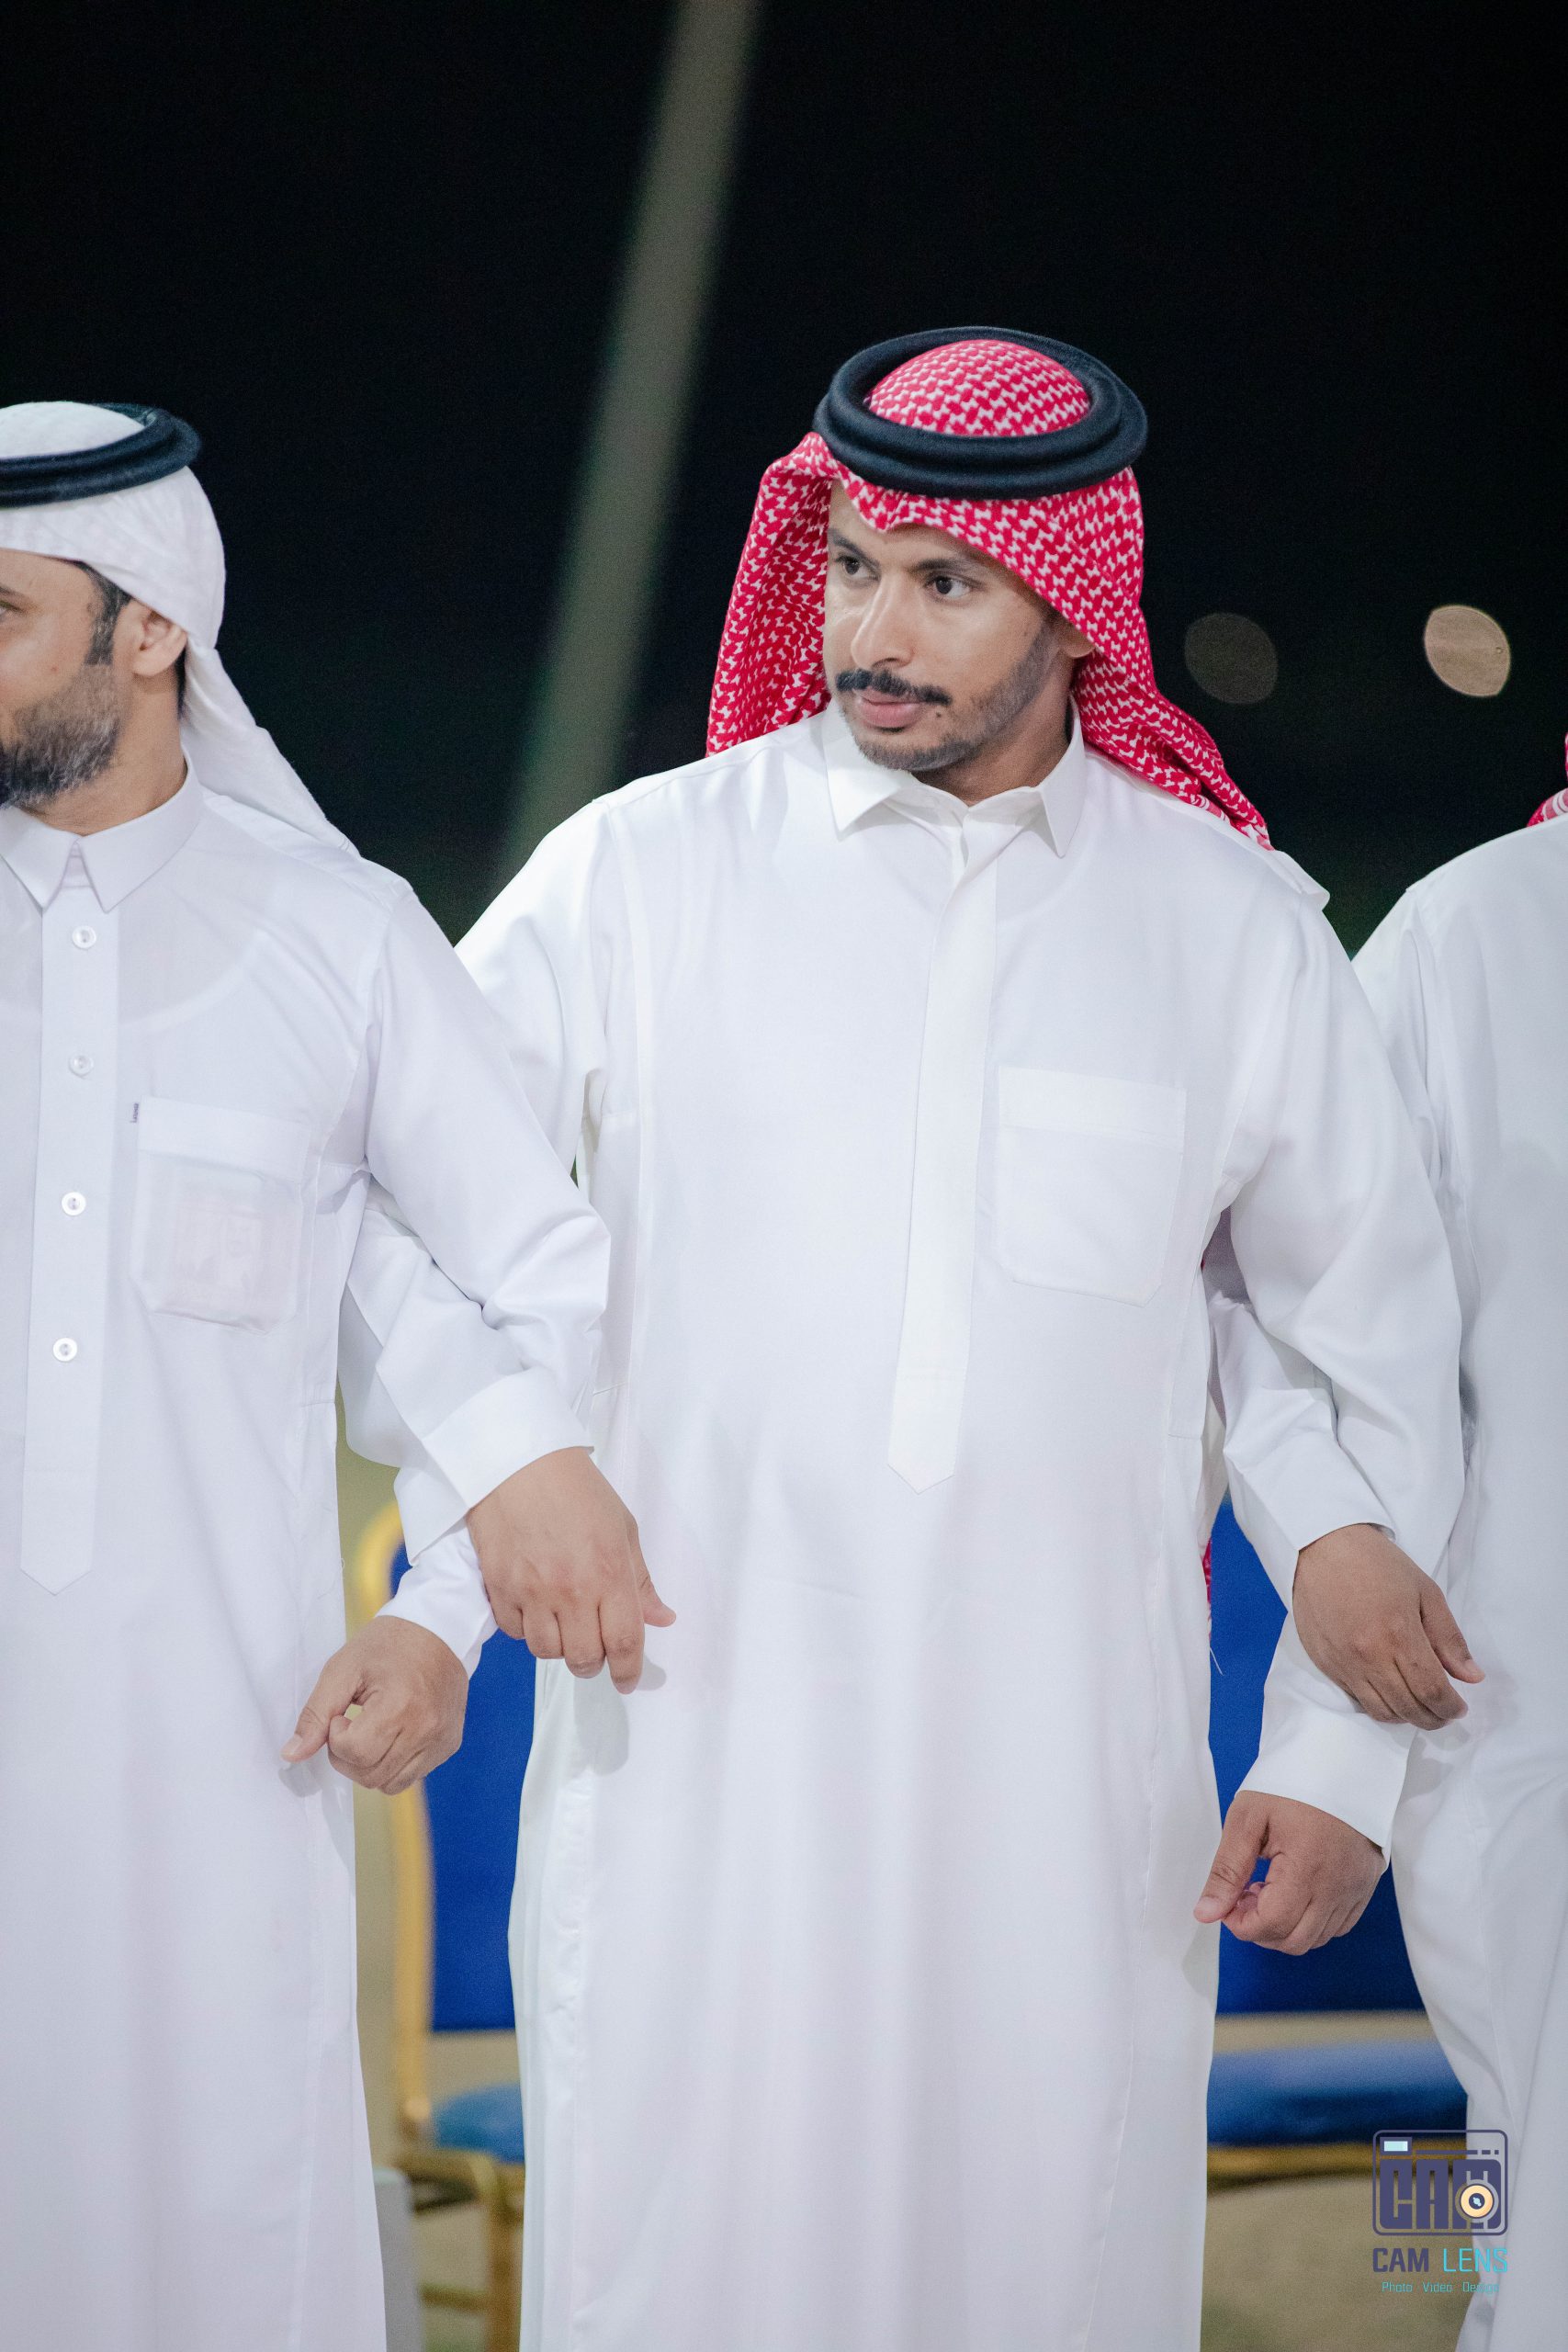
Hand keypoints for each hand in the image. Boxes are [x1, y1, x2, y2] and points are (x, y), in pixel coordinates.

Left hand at [282, 1616, 467, 1792]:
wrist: (439, 1629)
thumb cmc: (388, 1644)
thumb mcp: (343, 1669)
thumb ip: (316, 1714)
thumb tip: (292, 1754)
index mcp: (401, 1705)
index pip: (355, 1752)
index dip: (337, 1736)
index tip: (343, 1713)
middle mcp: (427, 1729)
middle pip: (370, 1775)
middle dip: (348, 1755)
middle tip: (352, 1723)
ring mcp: (441, 1740)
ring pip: (390, 1784)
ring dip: (369, 1765)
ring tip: (371, 1730)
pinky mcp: (449, 1745)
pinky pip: (411, 1776)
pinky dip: (393, 1764)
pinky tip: (391, 1735)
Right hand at [467, 1446, 674, 1694]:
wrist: (517, 1464)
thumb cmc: (578, 1490)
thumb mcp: (623, 1528)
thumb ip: (640, 1580)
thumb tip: (662, 1619)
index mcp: (609, 1573)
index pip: (624, 1642)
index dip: (629, 1670)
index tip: (627, 1679)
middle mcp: (572, 1590)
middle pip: (584, 1658)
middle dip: (593, 1663)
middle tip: (594, 1650)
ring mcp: (532, 1592)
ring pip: (547, 1652)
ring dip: (559, 1648)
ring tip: (563, 1626)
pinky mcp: (499, 1589)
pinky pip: (515, 1633)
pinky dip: (527, 1630)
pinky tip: (534, 1609)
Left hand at [1194, 1789, 1382, 1952]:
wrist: (1341, 1759)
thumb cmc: (1293, 1783)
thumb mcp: (1248, 1817)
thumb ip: (1226, 1869)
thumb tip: (1206, 1913)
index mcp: (1305, 1868)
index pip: (1269, 1925)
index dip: (1240, 1922)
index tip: (1229, 1898)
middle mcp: (1337, 1888)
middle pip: (1294, 1941)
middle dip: (1261, 1928)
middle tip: (1247, 1891)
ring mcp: (1356, 1889)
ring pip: (1317, 1938)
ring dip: (1286, 1926)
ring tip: (1272, 1885)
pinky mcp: (1366, 1886)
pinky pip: (1339, 1925)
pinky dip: (1312, 1921)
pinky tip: (1297, 1890)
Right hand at [1292, 1523, 1482, 1728]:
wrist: (1322, 1547)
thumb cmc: (1377, 1564)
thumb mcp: (1425, 1592)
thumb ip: (1449, 1638)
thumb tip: (1471, 1677)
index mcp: (1399, 1634)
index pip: (1431, 1690)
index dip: (1451, 1707)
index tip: (1460, 1707)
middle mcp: (1369, 1655)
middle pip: (1408, 1708)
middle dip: (1433, 1718)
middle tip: (1445, 1711)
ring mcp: (1343, 1663)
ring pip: (1381, 1712)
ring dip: (1407, 1716)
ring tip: (1419, 1706)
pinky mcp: (1325, 1664)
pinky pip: (1356, 1699)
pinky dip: (1379, 1704)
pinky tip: (1391, 1691)